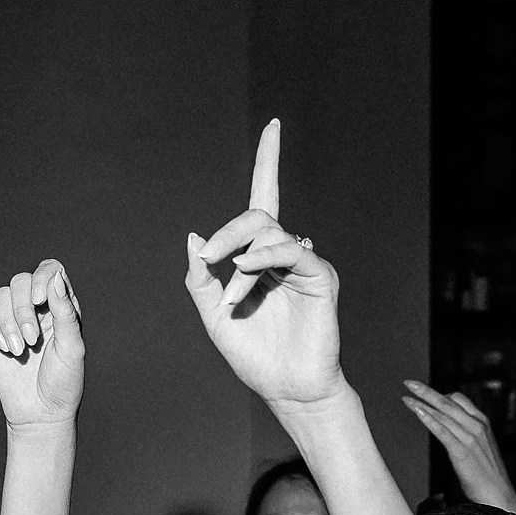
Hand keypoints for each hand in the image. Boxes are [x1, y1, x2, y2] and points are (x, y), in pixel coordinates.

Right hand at [0, 259, 84, 429]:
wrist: (41, 414)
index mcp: (61, 306)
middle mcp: (37, 308)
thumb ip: (66, 312)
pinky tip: (5, 348)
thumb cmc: (64, 382)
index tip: (39, 301)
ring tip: (20, 350)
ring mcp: (13, 320)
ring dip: (8, 322)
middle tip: (32, 340)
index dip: (42, 277)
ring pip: (1, 296)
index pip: (50, 270)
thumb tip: (55, 278)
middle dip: (22, 310)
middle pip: (21, 281)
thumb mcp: (72, 348)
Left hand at [185, 119, 345, 410]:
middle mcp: (284, 254)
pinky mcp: (321, 279)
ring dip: (242, 258)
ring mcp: (305, 265)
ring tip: (230, 296)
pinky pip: (294, 253)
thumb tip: (194, 238)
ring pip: (271, 233)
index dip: (268, 160)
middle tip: (209, 258)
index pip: (263, 199)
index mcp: (259, 258)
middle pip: (257, 216)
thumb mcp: (213, 316)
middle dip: (228, 232)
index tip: (273, 126)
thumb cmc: (254, 356)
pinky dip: (267, 259)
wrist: (285, 389)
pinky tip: (247, 273)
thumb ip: (200, 279)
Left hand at [402, 381, 515, 513]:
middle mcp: (477, 425)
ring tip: (406, 398)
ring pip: (442, 413)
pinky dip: (427, 419)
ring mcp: (469, 437)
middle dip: (426, 391)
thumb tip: (449, 428)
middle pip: (447, 401)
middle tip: (409, 383)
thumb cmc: (487, 475)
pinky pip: (441, 430)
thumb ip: (467, 434)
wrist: (497, 495)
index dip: (440, 395)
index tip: (424, 394)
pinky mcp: (461, 450)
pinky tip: (416, 412)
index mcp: (482, 422)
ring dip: (421, 403)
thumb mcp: (480, 448)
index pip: (459, 399)